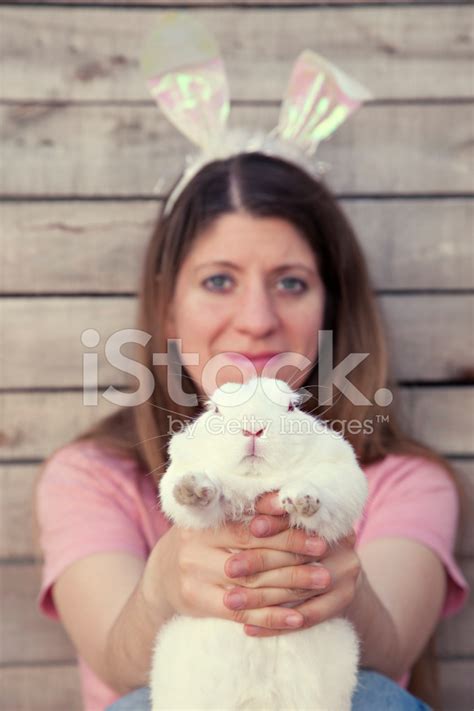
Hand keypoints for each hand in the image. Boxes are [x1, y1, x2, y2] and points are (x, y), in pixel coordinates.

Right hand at [144, 502, 327, 631]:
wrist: (162, 575)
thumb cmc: (202, 539)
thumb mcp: (216, 520)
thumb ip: (246, 510)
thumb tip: (288, 497)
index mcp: (203, 521)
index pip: (250, 528)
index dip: (285, 530)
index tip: (317, 534)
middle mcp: (194, 547)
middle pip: (253, 555)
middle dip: (294, 557)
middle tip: (325, 558)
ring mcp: (193, 576)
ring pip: (250, 584)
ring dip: (290, 586)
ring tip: (322, 582)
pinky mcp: (196, 602)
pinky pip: (240, 612)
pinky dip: (270, 617)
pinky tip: (296, 618)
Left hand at [222, 492, 360, 636]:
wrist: (336, 568)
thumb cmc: (298, 537)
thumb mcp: (288, 521)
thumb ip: (272, 511)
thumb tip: (249, 504)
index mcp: (328, 518)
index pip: (300, 520)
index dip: (274, 523)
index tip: (249, 528)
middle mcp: (343, 544)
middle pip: (297, 556)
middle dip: (260, 562)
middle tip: (229, 568)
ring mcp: (346, 574)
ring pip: (298, 589)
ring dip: (261, 598)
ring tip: (231, 601)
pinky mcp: (344, 600)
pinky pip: (308, 616)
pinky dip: (276, 624)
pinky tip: (249, 627)